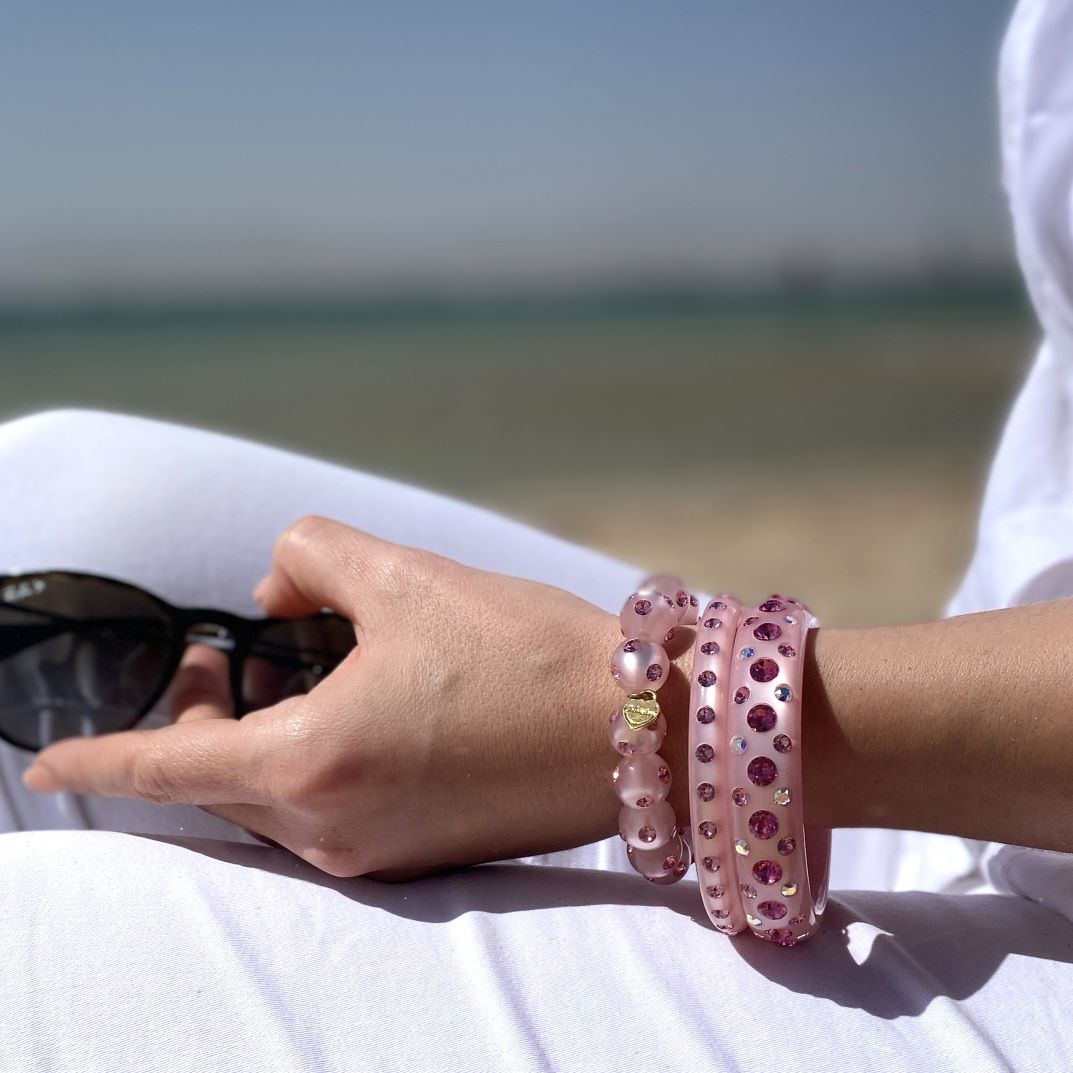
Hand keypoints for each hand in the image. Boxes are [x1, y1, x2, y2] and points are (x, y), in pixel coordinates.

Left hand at [22, 515, 696, 879]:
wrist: (639, 728)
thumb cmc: (528, 651)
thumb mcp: (406, 576)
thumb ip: (310, 555)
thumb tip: (275, 586)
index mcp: (314, 761)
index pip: (166, 768)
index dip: (96, 762)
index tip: (45, 771)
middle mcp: (333, 828)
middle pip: (217, 784)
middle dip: (198, 722)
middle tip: (221, 658)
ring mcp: (374, 852)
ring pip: (268, 803)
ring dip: (253, 744)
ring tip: (283, 675)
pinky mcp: (415, 853)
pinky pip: (321, 818)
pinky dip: (303, 769)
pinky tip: (340, 714)